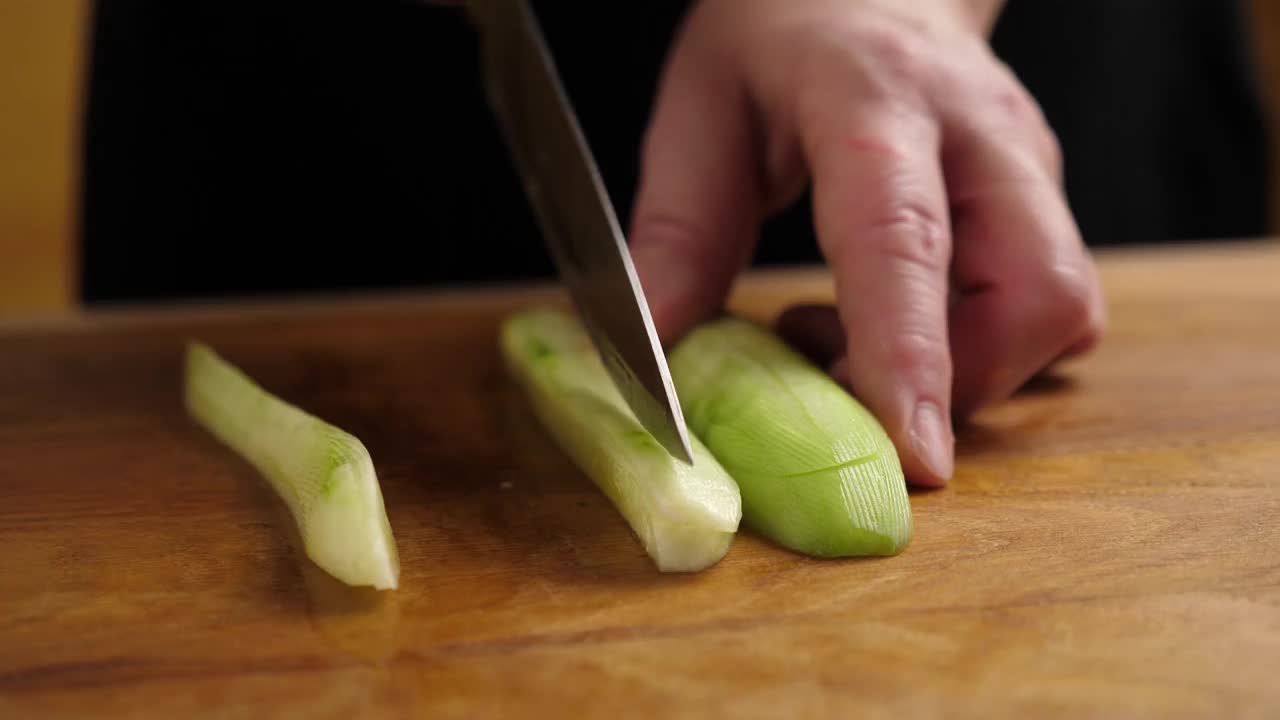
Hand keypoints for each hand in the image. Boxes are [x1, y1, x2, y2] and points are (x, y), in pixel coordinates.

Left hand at [628, 0, 1105, 486]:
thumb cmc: (777, 38)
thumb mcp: (700, 111)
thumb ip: (680, 232)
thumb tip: (657, 351)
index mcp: (878, 101)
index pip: (904, 238)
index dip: (909, 357)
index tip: (912, 459)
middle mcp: (981, 136)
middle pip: (1033, 292)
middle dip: (955, 382)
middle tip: (832, 377)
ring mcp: (1030, 169)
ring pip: (1055, 311)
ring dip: (958, 370)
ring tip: (840, 336)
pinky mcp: (1045, 202)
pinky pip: (1051, 308)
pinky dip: (979, 351)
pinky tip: (895, 322)